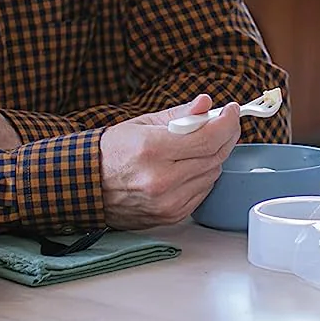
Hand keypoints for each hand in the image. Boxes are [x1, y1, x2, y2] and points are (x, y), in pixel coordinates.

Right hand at [98, 95, 241, 229]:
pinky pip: (203, 192)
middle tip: (223, 123)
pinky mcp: (171, 216)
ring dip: (213, 157)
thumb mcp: (142, 124)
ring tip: (196, 146)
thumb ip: (179, 114)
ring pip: (212, 174)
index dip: (227, 122)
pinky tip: (188, 167)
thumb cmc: (111, 152)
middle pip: (215, 156)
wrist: (87, 186)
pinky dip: (203, 176)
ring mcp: (167, 202)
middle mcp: (161, 179)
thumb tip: (206, 104)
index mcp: (153, 150)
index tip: (232, 111)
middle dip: (225, 136)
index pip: (208, 138)